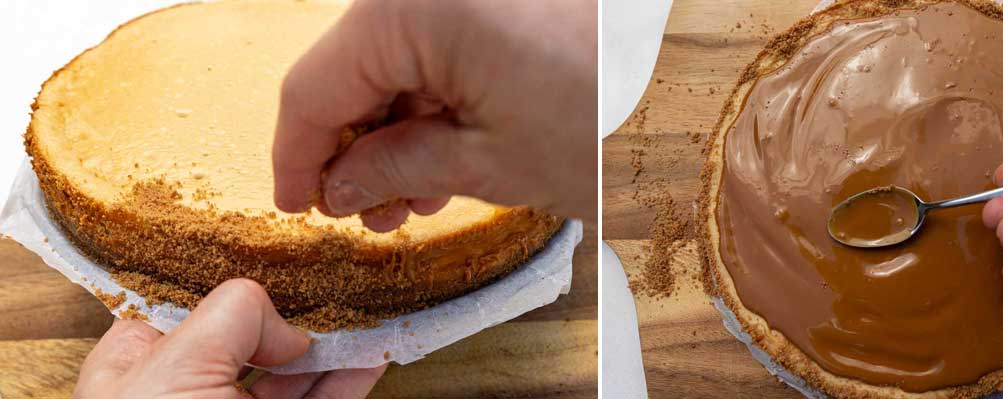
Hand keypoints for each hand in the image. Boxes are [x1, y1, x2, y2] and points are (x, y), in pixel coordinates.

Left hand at [75, 279, 385, 398]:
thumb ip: (232, 318)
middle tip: (340, 285)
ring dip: (335, 346)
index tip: (281, 258)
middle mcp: (186, 397)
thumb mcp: (177, 369)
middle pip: (251, 339)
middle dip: (298, 313)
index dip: (235, 282)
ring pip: (293, 376)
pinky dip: (349, 380)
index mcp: (136, 369)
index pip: (188, 305)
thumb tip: (283, 325)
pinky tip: (372, 357)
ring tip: (371, 316)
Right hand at [272, 0, 597, 231]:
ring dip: (397, 132)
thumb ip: (393, 168)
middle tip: (367, 213)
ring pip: (398, 62)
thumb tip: (340, 184)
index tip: (297, 204)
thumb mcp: (487, 162)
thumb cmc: (606, 122)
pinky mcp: (503, 0)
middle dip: (355, 148)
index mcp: (415, 8)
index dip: (297, 155)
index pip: (315, 86)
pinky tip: (445, 157)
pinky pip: (442, 48)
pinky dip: (436, 103)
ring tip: (413, 199)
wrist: (696, 91)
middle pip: (356, 70)